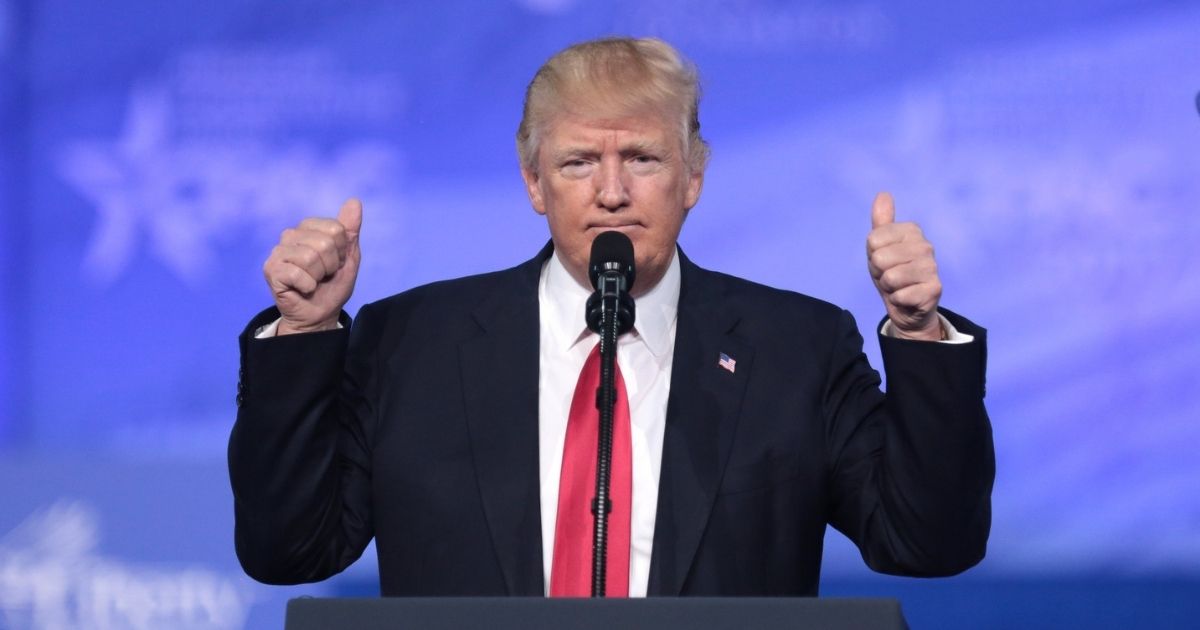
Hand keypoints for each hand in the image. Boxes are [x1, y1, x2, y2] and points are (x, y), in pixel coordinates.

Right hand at [262, 198, 362, 334]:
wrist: (320, 314)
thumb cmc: (332, 284)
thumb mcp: (349, 256)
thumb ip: (350, 230)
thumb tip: (354, 201)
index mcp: (309, 227)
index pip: (336, 229)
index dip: (342, 251)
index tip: (336, 263)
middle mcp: (290, 235)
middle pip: (324, 243)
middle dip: (331, 265)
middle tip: (324, 274)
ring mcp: (278, 252)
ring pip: (310, 257)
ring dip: (319, 276)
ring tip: (314, 281)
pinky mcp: (271, 269)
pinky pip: (297, 273)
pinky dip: (307, 285)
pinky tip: (303, 288)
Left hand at [866, 192, 942, 340]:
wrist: (906, 305)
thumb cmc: (891, 271)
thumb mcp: (880, 246)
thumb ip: (881, 221)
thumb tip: (883, 193)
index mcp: (912, 230)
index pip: (873, 239)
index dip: (872, 254)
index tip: (883, 260)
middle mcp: (926, 245)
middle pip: (879, 258)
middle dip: (879, 272)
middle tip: (890, 276)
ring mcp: (932, 267)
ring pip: (890, 277)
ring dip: (889, 287)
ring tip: (899, 286)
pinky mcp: (935, 289)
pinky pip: (900, 295)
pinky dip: (898, 300)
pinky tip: (907, 297)